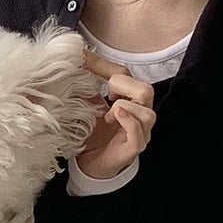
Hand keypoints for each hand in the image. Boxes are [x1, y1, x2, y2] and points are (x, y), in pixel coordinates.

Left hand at [72, 47, 154, 179]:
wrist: (89, 165)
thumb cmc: (92, 134)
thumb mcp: (88, 104)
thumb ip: (87, 83)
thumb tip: (75, 57)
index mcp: (129, 100)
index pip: (124, 74)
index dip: (103, 65)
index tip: (81, 58)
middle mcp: (139, 115)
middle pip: (146, 90)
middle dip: (122, 87)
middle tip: (106, 96)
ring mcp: (140, 133)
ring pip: (146, 112)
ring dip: (123, 108)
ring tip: (106, 116)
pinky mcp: (134, 148)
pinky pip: (139, 132)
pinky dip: (128, 121)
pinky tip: (114, 117)